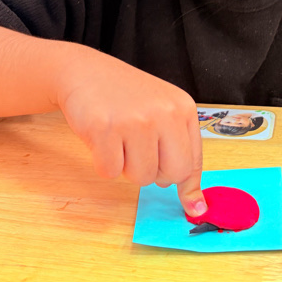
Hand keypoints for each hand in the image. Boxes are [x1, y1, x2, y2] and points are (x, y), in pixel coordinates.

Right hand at [58, 49, 206, 216]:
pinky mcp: (105, 128)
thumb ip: (180, 153)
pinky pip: (110, 172)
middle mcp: (164, 112)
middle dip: (153, 173)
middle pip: (171, 175)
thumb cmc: (125, 97)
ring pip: (140, 177)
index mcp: (183, 108)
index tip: (193, 209)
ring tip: (119, 138)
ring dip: (126, 167)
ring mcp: (135, 120)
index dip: (187, 186)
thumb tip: (196, 209)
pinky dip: (103, 163)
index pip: (192, 161)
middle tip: (138, 152)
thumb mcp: (162, 114)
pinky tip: (102, 138)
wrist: (85, 72)